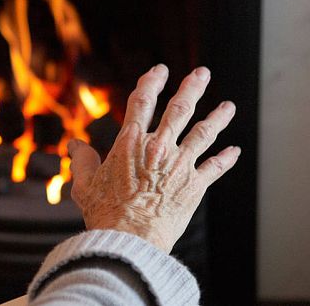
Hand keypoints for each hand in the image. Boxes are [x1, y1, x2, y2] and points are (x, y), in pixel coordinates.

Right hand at [68, 64, 239, 252]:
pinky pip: (215, 167)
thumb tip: (75, 144)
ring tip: (228, 106)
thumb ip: (82, 160)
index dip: (151, 82)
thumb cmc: (105, 213)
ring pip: (204, 133)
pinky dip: (226, 158)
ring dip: (218, 117)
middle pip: (180, 109)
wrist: (131, 239)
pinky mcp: (195, 186)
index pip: (142, 101)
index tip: (159, 71)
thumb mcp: (85, 184)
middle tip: (202, 74)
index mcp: (131, 142)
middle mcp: (159, 147)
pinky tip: (235, 150)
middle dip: (192, 88)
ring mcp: (180, 165)